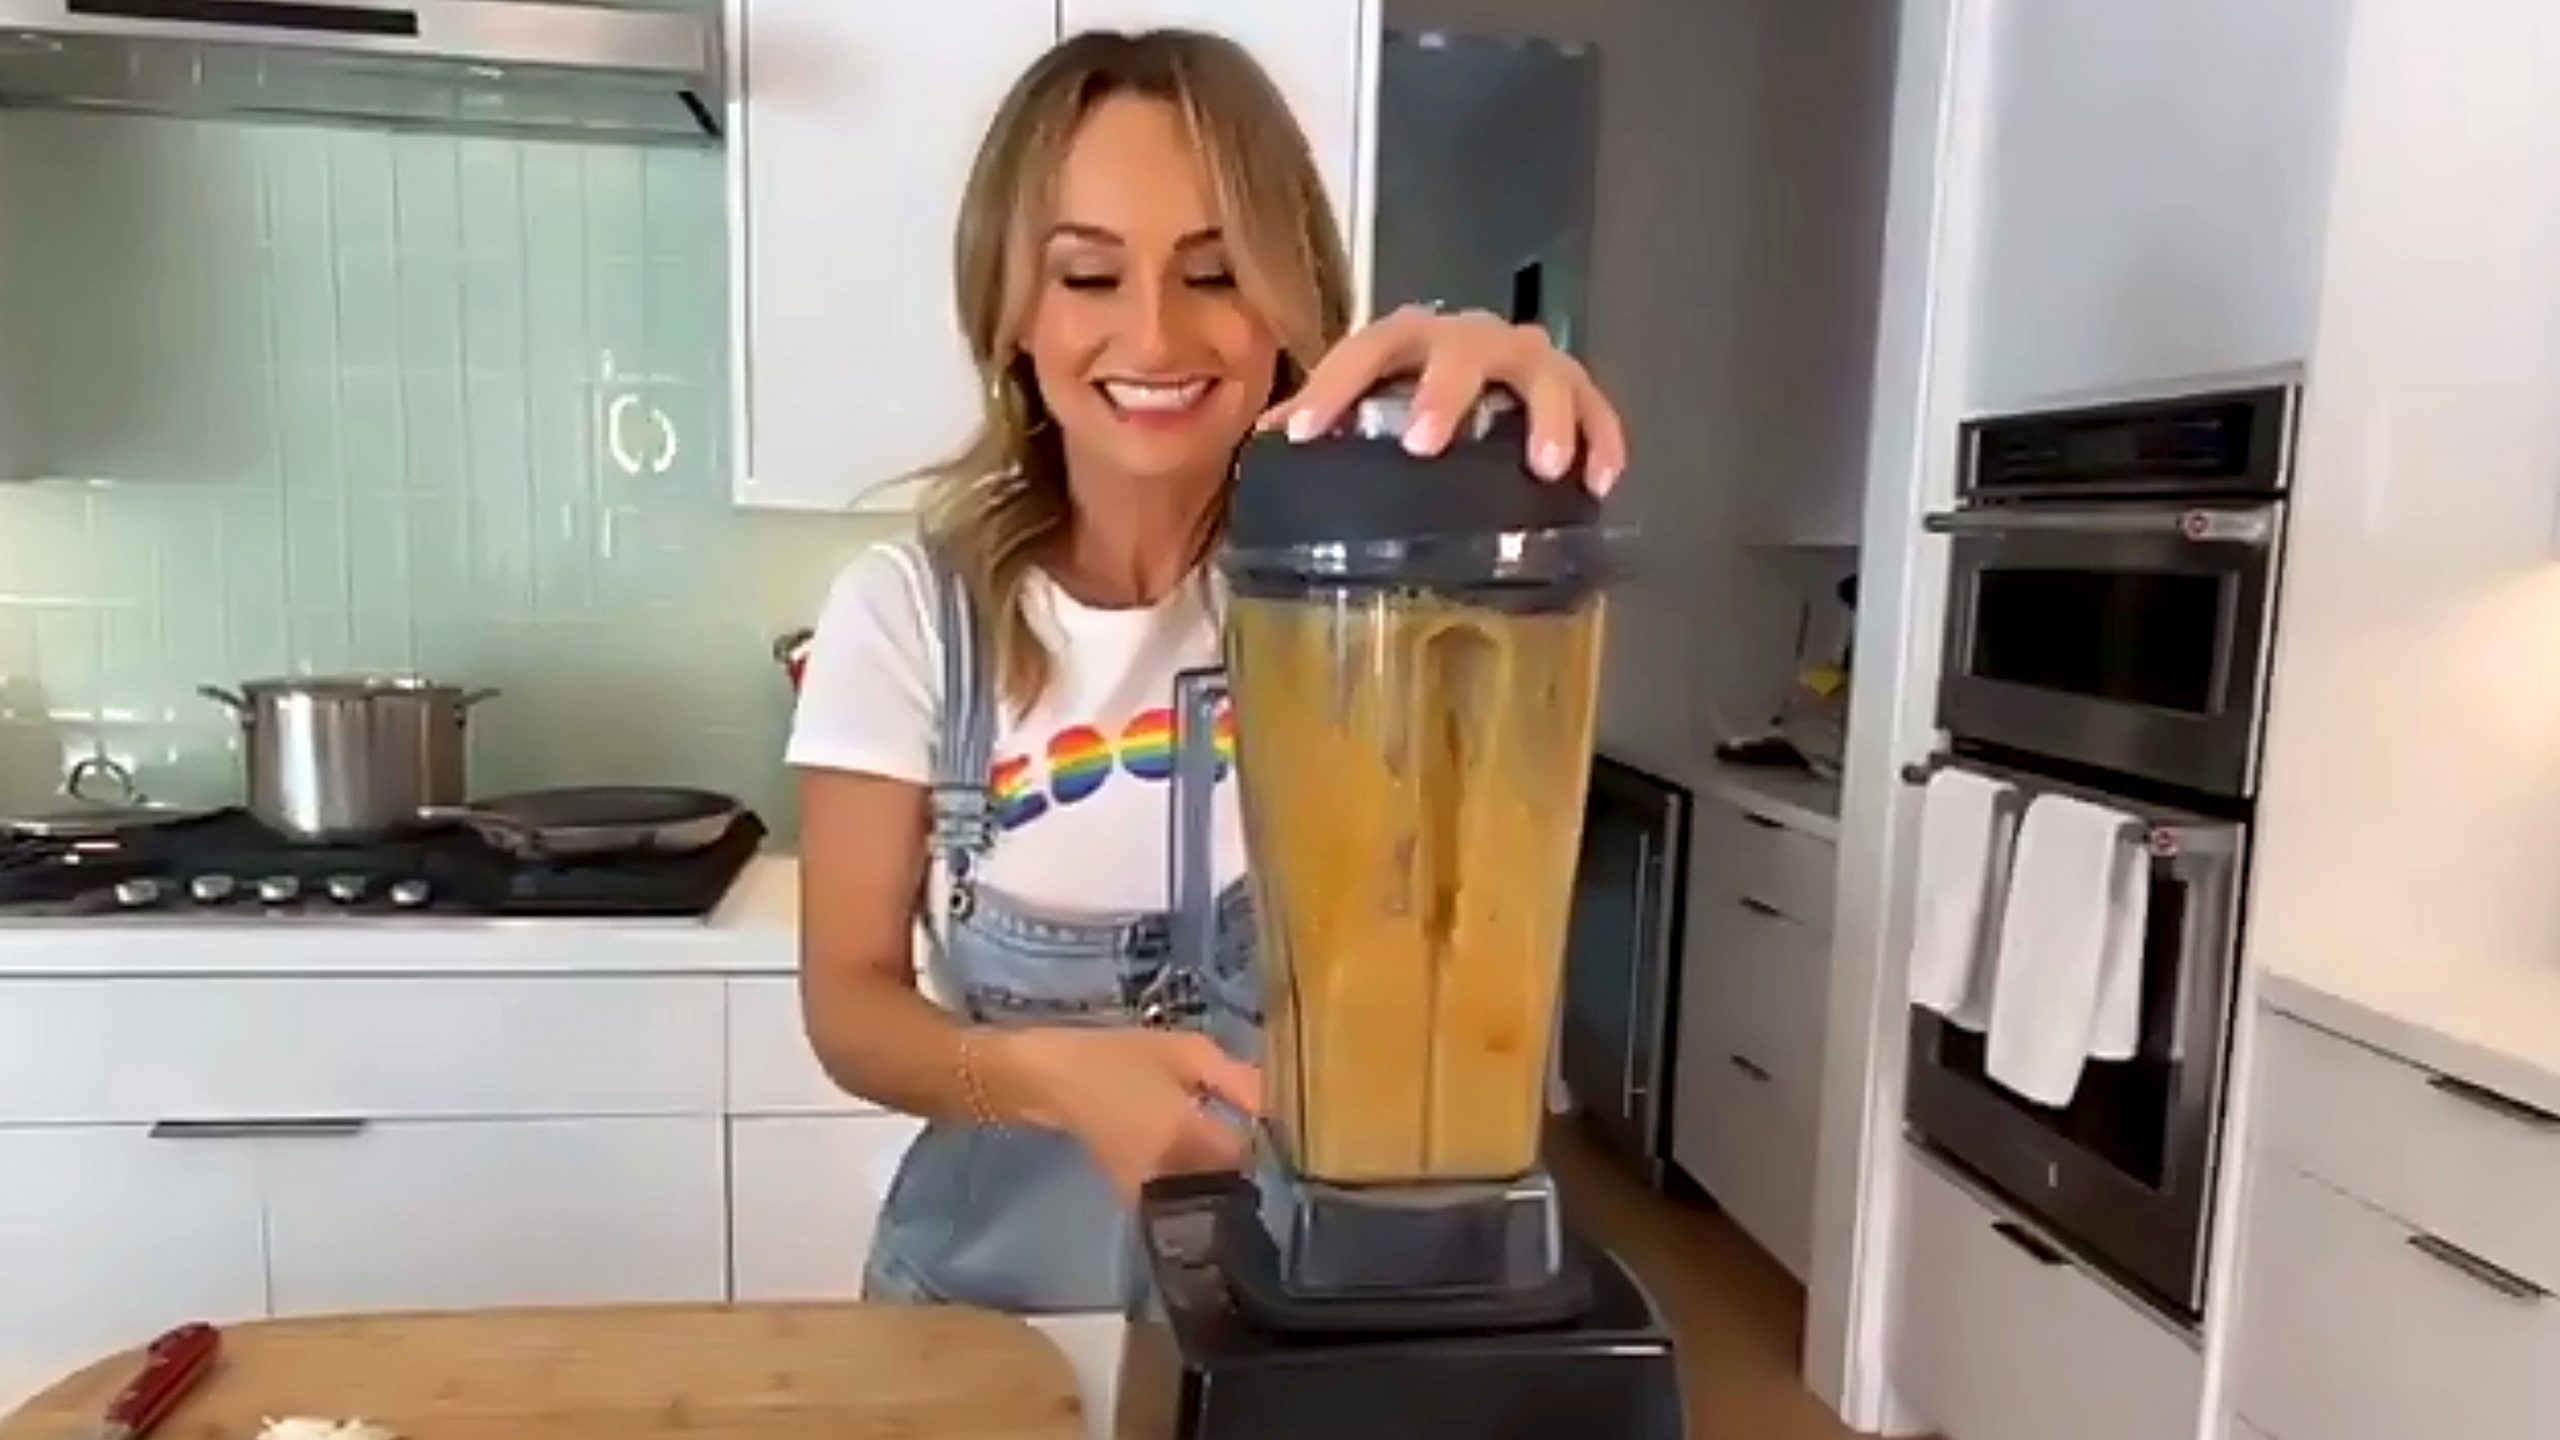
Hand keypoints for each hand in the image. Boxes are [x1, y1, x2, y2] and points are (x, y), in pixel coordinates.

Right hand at [991, 1027, 1262, 1201]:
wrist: (1051, 1079)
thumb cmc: (1119, 1057)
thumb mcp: (1187, 1053)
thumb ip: (1239, 1081)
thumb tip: (1282, 1106)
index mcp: (1189, 1138)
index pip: (1249, 1157)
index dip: (1265, 1137)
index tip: (1268, 1116)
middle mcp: (1174, 1176)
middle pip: (1231, 1181)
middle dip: (1242, 1156)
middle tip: (1244, 1121)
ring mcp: (1152, 1193)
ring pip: (1206, 1190)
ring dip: (1218, 1168)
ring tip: (1217, 1131)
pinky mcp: (1136, 1197)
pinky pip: (1181, 1193)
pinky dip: (1192, 1175)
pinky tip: (1188, 1144)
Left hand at [1259, 303, 1629, 494]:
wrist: (1476, 381)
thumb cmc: (1408, 397)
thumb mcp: (1360, 402)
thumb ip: (1318, 417)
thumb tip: (1267, 444)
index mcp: (1406, 338)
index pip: (1364, 349)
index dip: (1332, 388)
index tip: (1306, 435)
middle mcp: (1468, 337)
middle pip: (1461, 350)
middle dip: (1445, 393)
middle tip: (1426, 445)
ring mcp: (1526, 358)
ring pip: (1542, 372)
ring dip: (1544, 417)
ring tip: (1544, 467)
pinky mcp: (1572, 386)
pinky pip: (1596, 406)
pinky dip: (1602, 439)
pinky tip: (1600, 483)